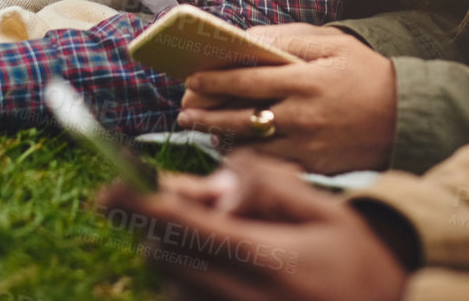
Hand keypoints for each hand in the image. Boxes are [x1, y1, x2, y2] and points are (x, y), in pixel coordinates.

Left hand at [96, 151, 409, 300]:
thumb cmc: (360, 259)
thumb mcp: (322, 208)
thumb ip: (266, 186)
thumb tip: (218, 178)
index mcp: (264, 259)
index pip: (178, 228)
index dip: (136, 206)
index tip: (108, 192)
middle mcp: (242, 299)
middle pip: (165, 259)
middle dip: (165, 230)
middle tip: (201, 211)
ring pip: (174, 289)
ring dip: (182, 265)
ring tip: (237, 251)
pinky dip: (196, 290)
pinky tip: (233, 279)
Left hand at [179, 30, 395, 173]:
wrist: (407, 116)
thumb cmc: (367, 73)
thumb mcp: (334, 44)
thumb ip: (289, 39)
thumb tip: (248, 38)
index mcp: (306, 80)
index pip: (247, 79)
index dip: (214, 80)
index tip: (190, 80)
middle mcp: (302, 115)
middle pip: (240, 114)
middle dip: (206, 112)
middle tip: (183, 109)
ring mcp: (307, 145)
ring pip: (251, 143)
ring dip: (219, 135)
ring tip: (197, 127)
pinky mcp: (313, 166)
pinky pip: (270, 164)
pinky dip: (247, 156)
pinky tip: (230, 147)